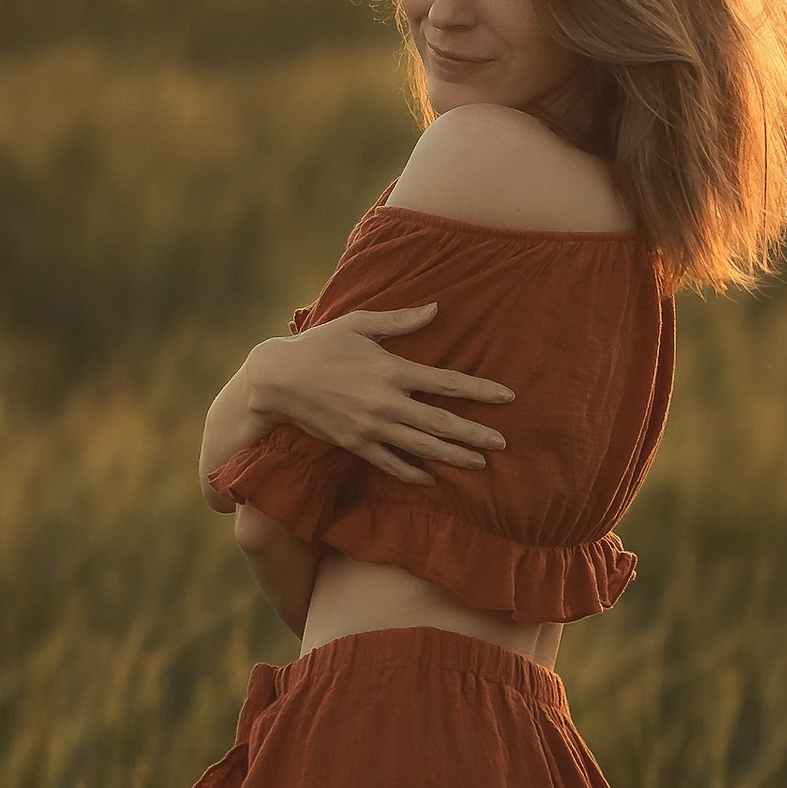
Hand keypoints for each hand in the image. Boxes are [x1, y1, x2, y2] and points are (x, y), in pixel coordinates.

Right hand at [257, 304, 512, 487]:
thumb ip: (400, 320)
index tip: (508, 397)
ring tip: (480, 464)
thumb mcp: (359, 324)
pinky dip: (413, 473)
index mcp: (392, 370)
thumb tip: (436, 308)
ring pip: (422, 448)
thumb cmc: (320, 344)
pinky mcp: (356, 445)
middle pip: (441, 423)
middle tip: (503, 444)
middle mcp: (386, 403)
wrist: (278, 379)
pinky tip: (432, 479)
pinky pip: (391, 464)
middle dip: (475, 434)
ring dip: (454, 457)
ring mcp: (371, 428)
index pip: (447, 383)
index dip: (480, 391)